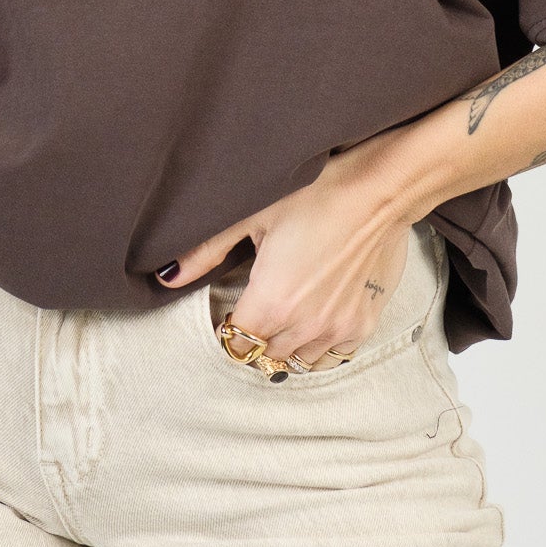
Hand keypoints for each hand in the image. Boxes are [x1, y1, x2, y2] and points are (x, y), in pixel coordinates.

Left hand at [155, 144, 412, 369]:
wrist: (380, 188)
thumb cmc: (315, 192)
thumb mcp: (254, 213)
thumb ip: (207, 250)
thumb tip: (165, 276)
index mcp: (270, 304)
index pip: (235, 344)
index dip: (227, 327)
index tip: (230, 309)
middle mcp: (304, 327)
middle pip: (265, 353)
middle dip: (256, 334)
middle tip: (258, 302)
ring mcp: (337, 329)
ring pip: (298, 358)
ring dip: (287, 341)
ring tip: (287, 308)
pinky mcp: (364, 323)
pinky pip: (334, 354)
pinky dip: (320, 342)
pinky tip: (317, 312)